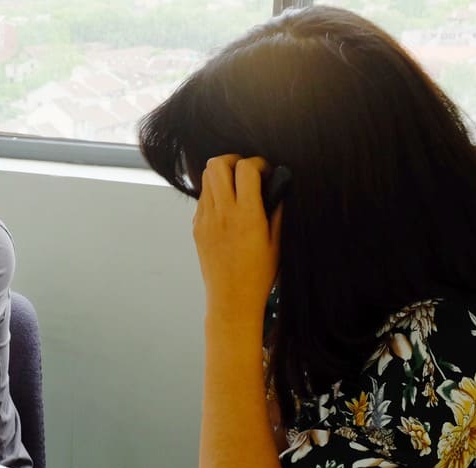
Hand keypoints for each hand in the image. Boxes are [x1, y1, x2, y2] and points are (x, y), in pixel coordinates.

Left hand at [193, 155, 281, 322]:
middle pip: (216, 165)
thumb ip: (277, 209)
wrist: (231, 299)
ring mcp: (205, 220)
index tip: (266, 172)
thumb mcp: (277, 241)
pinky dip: (214, 195)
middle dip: (233, 160)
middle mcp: (222, 214)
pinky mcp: (196, 229)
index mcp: (246, 215)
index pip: (245, 168)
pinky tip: (228, 208)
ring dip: (222, 176)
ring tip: (237, 189)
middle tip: (246, 171)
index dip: (258, 163)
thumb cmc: (259, 275)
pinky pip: (202, 200)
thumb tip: (279, 185)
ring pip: (205, 179)